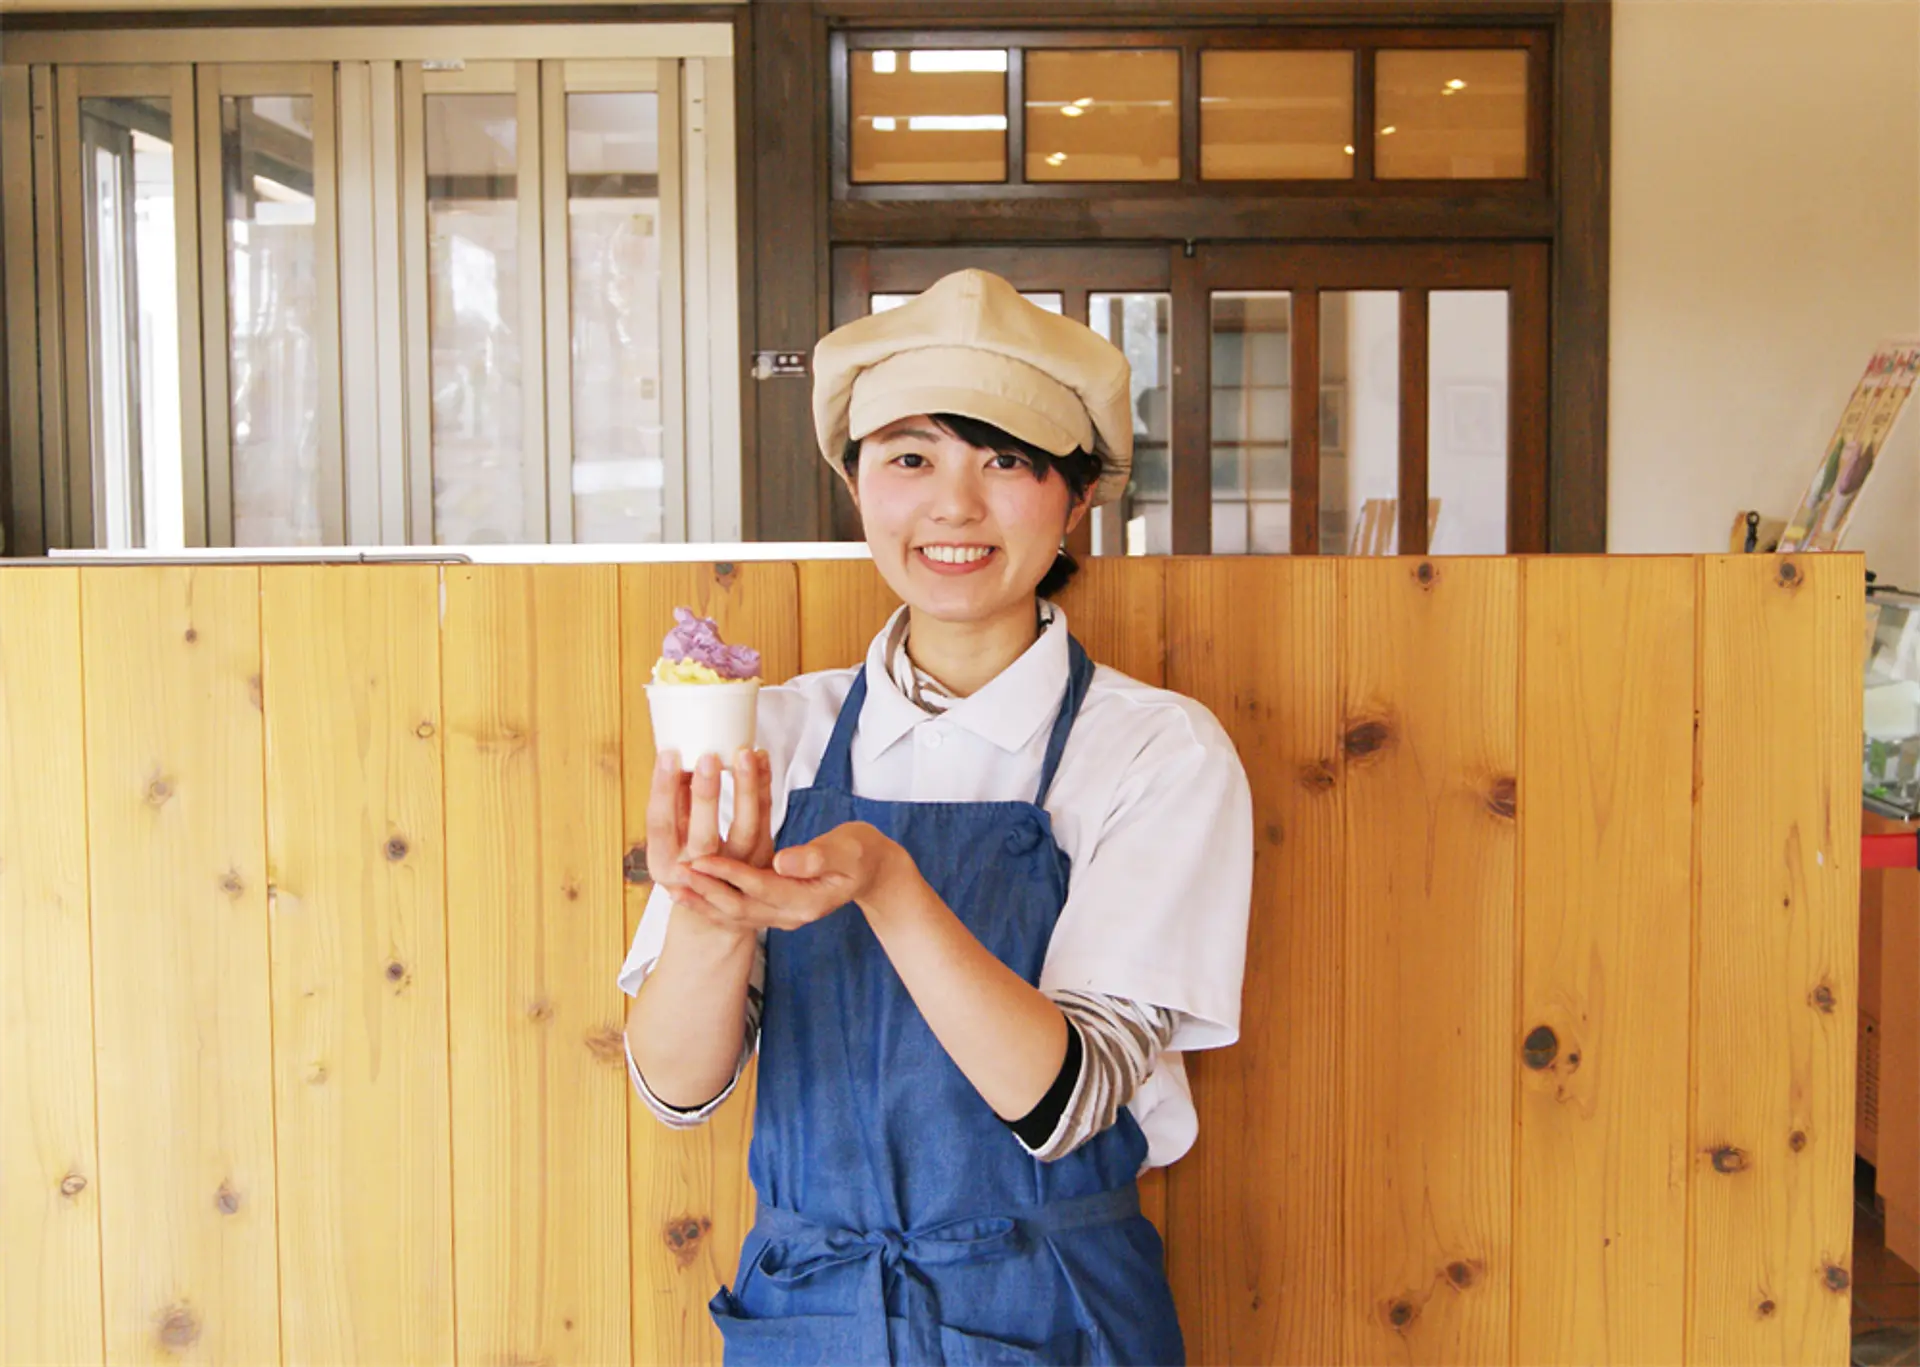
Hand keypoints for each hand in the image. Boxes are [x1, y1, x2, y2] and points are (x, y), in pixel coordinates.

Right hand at [645, 747, 774, 893]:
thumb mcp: (672, 838)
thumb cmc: (688, 857)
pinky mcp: (761, 865)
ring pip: (745, 831)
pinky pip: (765, 823)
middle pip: (703, 837)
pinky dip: (764, 790)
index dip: (663, 790)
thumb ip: (675, 803)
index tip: (669, 754)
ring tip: (745, 754)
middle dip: (706, 796)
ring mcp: (734, 874)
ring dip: (746, 789)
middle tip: (710, 756)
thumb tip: (677, 753)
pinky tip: (761, 761)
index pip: (660, 825)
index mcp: (663, 863)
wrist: (717, 906)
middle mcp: (697, 874)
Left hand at [678, 822, 913, 932]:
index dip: (731, 874)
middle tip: (679, 872)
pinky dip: (711, 901)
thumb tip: (783, 862)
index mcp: (809, 901)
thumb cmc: (860, 853)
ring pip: (734, 912)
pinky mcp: (773, 910)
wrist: (871, 871)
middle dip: (708, 889)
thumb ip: (816, 856)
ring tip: (674, 882)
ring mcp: (781, 917)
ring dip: (703, 898)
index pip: (762, 888)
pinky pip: (736, 910)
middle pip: (742, 907)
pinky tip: (688, 890)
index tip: (703, 859)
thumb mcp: (846, 849)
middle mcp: (791, 916)